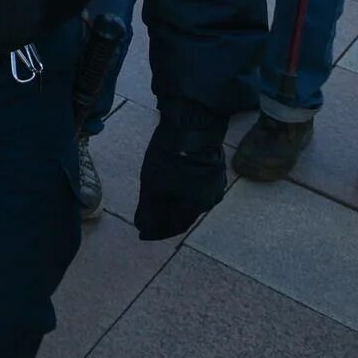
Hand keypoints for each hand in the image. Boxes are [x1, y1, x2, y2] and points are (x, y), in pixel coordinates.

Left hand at [135, 104, 229, 239]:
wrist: (193, 123)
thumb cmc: (170, 157)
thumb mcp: (153, 185)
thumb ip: (149, 209)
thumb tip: (143, 228)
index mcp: (196, 206)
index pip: (175, 226)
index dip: (157, 231)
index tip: (142, 233)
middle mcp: (210, 199)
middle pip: (184, 214)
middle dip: (165, 217)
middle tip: (148, 218)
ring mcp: (215, 182)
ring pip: (190, 200)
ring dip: (173, 203)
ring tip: (157, 202)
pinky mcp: (214, 167)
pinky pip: (195, 186)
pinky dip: (181, 190)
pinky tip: (171, 184)